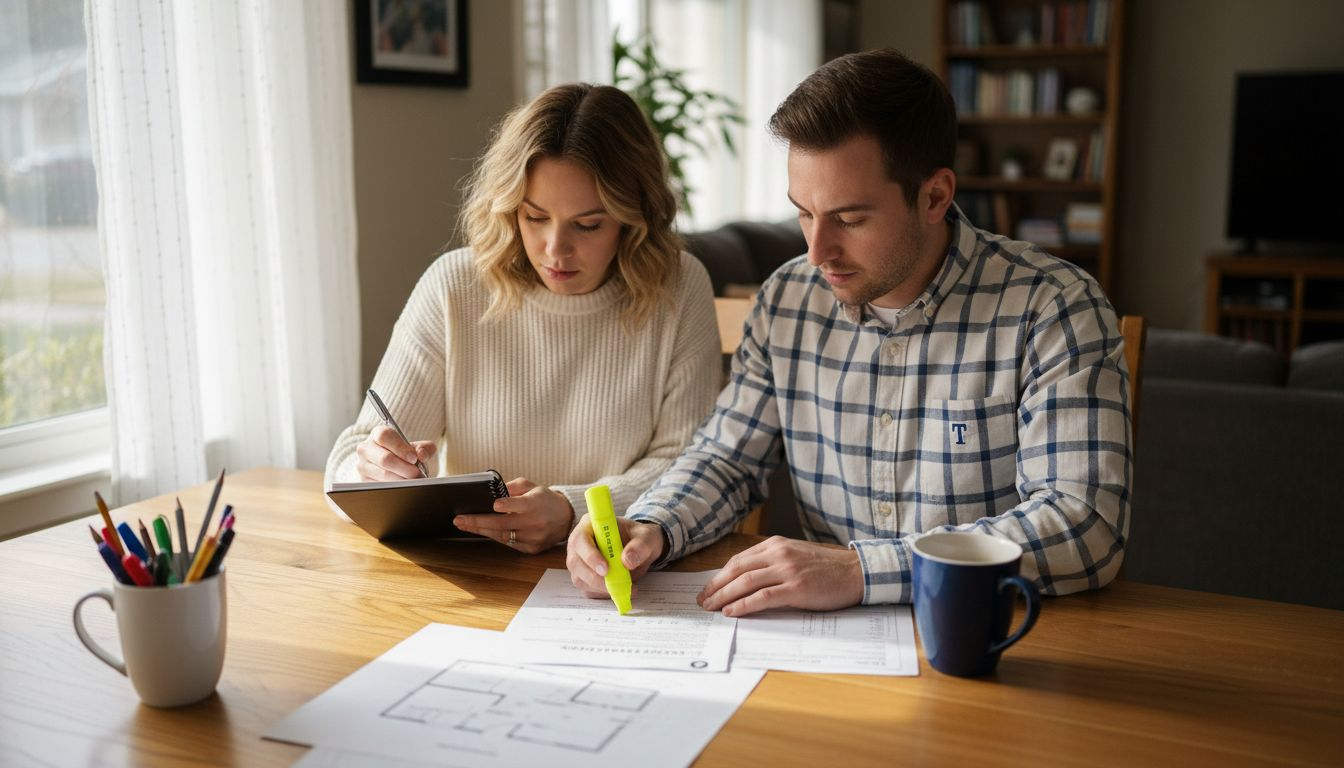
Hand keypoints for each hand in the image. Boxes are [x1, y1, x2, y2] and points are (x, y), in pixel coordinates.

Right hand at [355, 425, 436, 480]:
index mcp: (378, 434)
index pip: (385, 436)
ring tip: (415, 481)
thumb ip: (425, 448)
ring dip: (402, 480)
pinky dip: (396, 488)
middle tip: (417, 473)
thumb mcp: (420, 448)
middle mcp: (366, 448)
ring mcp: (363, 466)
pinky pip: (381, 487)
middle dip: (405, 468)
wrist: (401, 469)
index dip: (400, 448)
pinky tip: (405, 487)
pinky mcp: (364, 481)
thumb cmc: (409, 455)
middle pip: (384, 458)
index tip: (414, 458)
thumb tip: (421, 454)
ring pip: (384, 475)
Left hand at [453, 477, 572, 553]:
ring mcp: (534, 538)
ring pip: (503, 536)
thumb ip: (513, 487)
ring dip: (481, 531)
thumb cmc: (544, 499)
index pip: (521, 505)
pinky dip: (494, 536)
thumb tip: (492, 492)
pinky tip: (481, 531)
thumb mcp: (532, 486)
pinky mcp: (532, 549)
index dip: (507, 505)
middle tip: (459, 519)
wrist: (565, 518)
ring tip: (464, 525)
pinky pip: (509, 544)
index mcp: (537, 504)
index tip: (494, 504)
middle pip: (504, 524)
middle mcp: (535, 522)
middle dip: (479, 522)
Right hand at [566, 515, 664, 598]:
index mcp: (589, 525)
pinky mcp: (584, 577)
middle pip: (575, 563)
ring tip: (624, 588)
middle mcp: (579, 543)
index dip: (590, 555)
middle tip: (616, 585)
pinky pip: (587, 590)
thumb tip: (627, 561)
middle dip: (595, 577)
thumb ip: (640, 546)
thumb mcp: (646, 537)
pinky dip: (602, 594)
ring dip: (600, 588)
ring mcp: (579, 561)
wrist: (640, 548)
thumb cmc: (638, 538)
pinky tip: (619, 591)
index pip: (580, 540)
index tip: (606, 569)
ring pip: (579, 579)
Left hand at [697, 536, 863, 616]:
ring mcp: (787, 570)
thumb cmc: (827, 568)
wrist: (856, 572)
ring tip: (711, 608)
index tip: (709, 588)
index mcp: (776, 544)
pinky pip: (762, 597)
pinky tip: (732, 612)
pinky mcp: (796, 588)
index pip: (739, 560)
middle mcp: (778, 554)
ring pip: (745, 582)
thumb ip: (773, 563)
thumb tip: (746, 581)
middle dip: (716, 586)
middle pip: (737, 570)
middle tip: (702, 601)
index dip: (720, 575)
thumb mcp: (796, 556)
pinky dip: (743, 605)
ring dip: (724, 596)